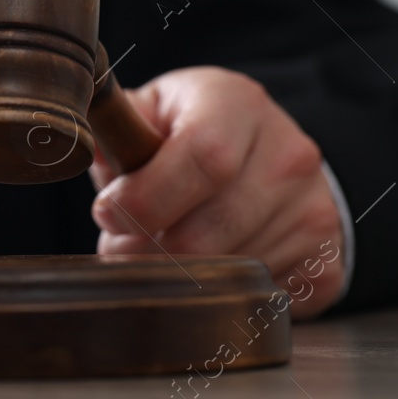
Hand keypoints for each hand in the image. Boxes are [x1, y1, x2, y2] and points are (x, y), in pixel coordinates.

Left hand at [89, 67, 345, 318]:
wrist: (272, 158)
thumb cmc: (194, 133)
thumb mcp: (156, 110)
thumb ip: (117, 125)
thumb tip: (71, 140)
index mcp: (237, 103)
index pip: (203, 156)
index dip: (146, 197)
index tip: (108, 213)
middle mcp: (288, 152)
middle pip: (213, 225)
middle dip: (151, 249)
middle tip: (120, 251)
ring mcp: (314, 208)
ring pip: (234, 268)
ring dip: (180, 276)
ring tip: (154, 258)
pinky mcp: (326, 258)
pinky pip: (264, 295)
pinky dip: (223, 293)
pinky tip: (204, 270)